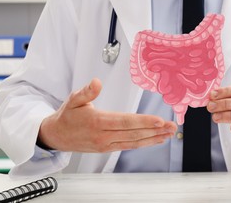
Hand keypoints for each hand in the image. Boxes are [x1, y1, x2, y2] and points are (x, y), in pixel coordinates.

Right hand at [38, 78, 176, 152]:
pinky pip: (129, 146)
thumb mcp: (73, 100)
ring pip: (134, 142)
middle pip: (134, 133)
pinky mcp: (108, 148)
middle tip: (172, 127)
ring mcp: (107, 144)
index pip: (125, 122)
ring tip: (169, 134)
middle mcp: (104, 136)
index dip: (143, 121)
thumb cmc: (67, 116)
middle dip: (155, 130)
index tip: (159, 121)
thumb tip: (96, 82)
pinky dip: (144, 143)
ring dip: (154, 138)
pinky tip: (156, 139)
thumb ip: (87, 92)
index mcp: (97, 122)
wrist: (57, 136)